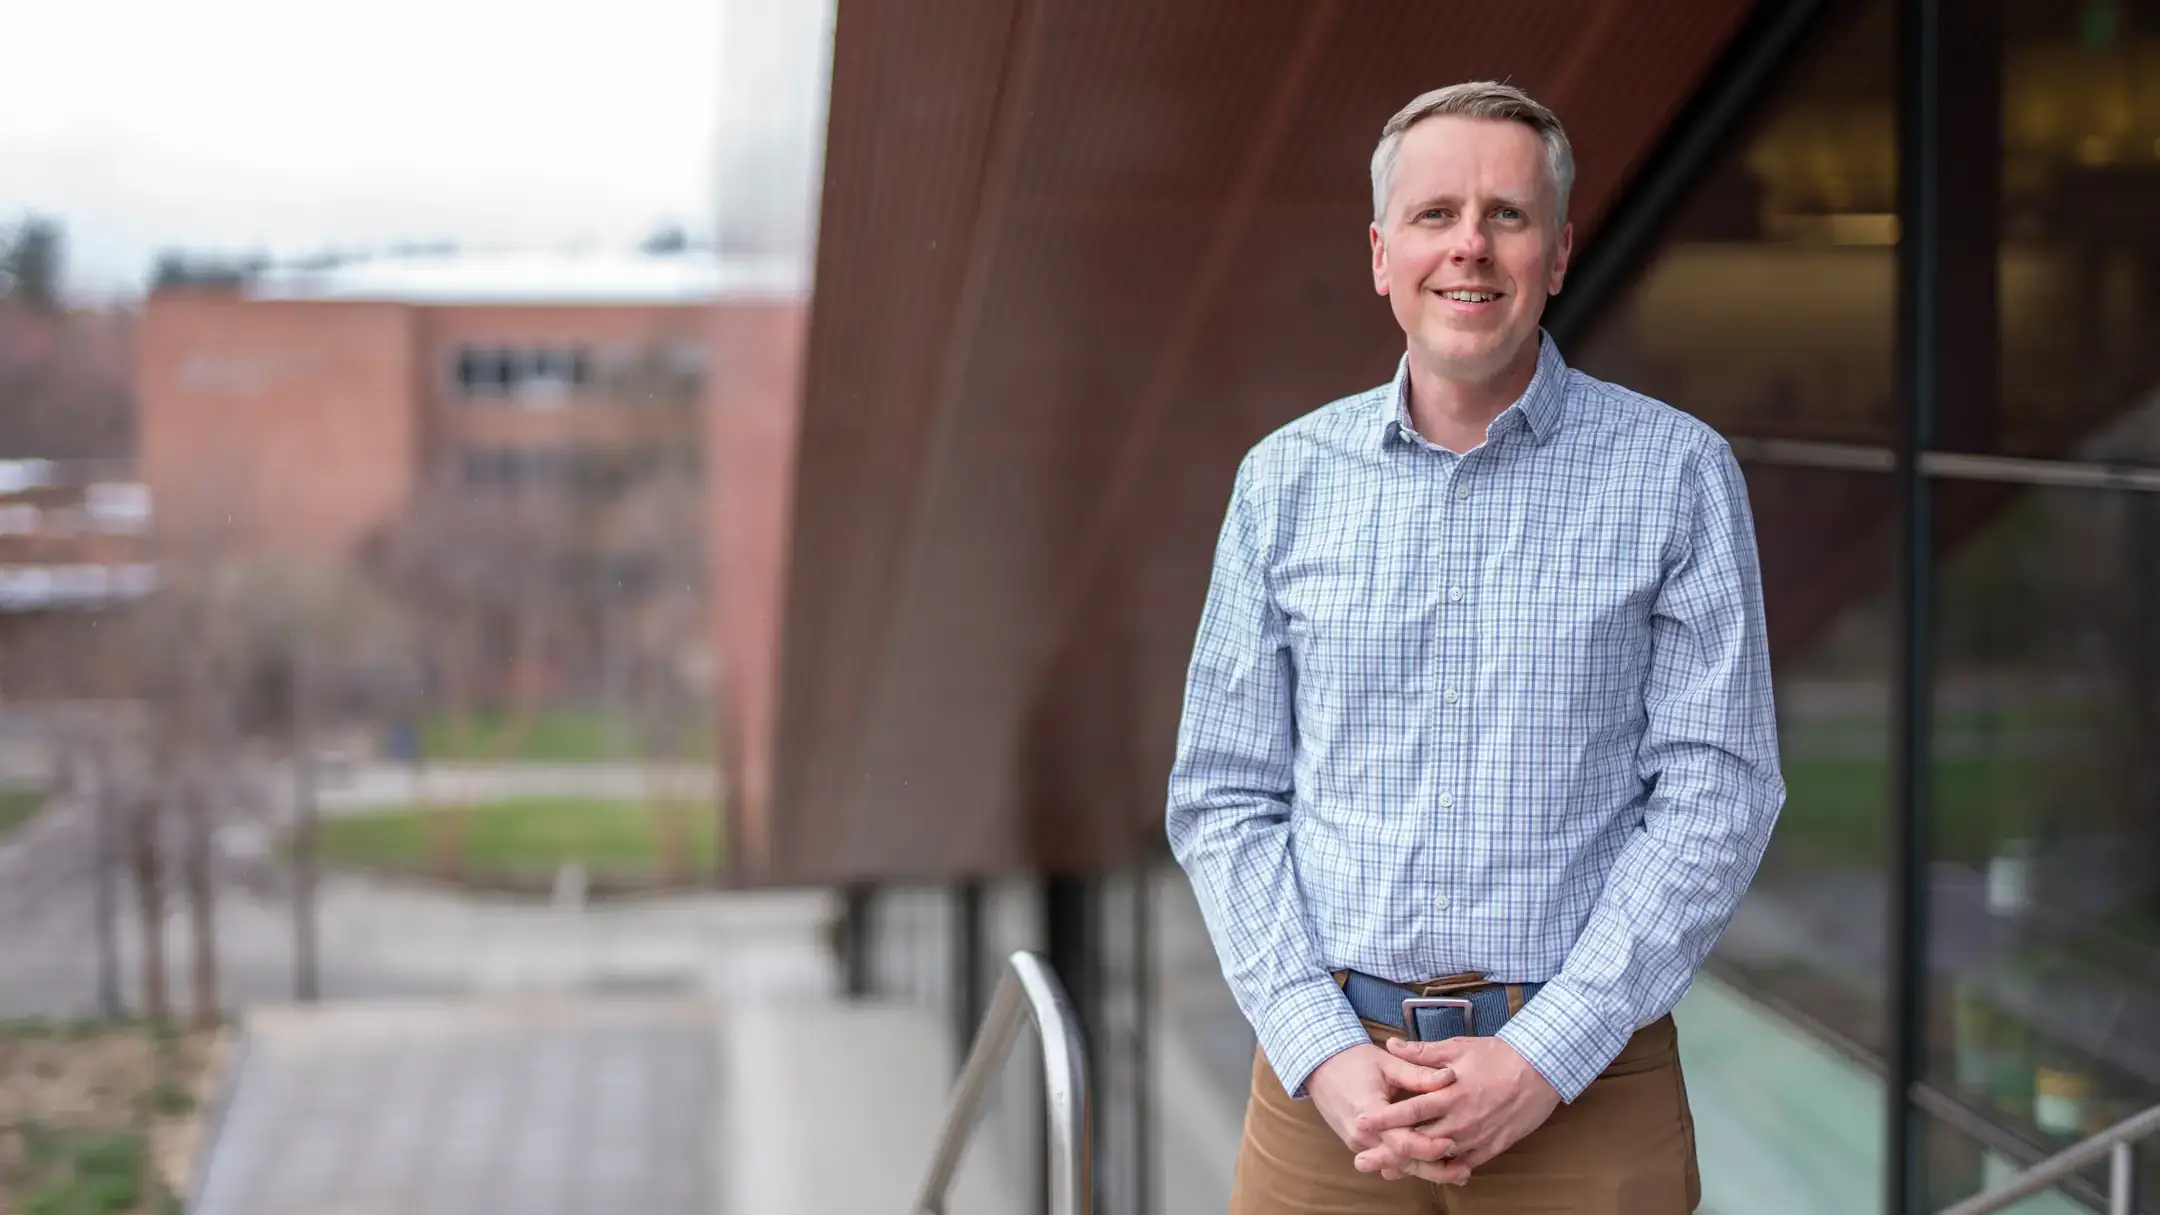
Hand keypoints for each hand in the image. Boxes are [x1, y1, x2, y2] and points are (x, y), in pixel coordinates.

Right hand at [1305, 1044, 1463, 1181]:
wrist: (1320, 1066)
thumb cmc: (1353, 1060)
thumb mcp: (1386, 1063)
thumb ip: (1418, 1073)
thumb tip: (1449, 1076)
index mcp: (1367, 1112)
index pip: (1402, 1141)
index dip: (1428, 1146)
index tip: (1452, 1143)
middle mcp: (1362, 1135)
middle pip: (1402, 1162)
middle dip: (1434, 1169)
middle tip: (1464, 1171)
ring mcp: (1359, 1143)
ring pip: (1397, 1165)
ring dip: (1426, 1170)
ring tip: (1457, 1173)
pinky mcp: (1361, 1145)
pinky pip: (1389, 1159)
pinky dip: (1412, 1163)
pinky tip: (1434, 1165)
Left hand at [1350, 1037, 1559, 1182]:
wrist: (1541, 1070)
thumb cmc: (1499, 1055)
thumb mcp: (1459, 1047)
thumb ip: (1423, 1052)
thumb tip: (1392, 1044)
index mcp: (1449, 1093)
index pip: (1410, 1109)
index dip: (1384, 1118)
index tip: (1361, 1123)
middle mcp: (1460, 1119)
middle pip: (1419, 1141)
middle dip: (1391, 1150)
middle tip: (1364, 1159)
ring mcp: (1476, 1136)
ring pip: (1438, 1158)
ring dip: (1414, 1165)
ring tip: (1389, 1171)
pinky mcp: (1492, 1147)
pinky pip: (1464, 1165)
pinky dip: (1446, 1170)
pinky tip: (1430, 1173)